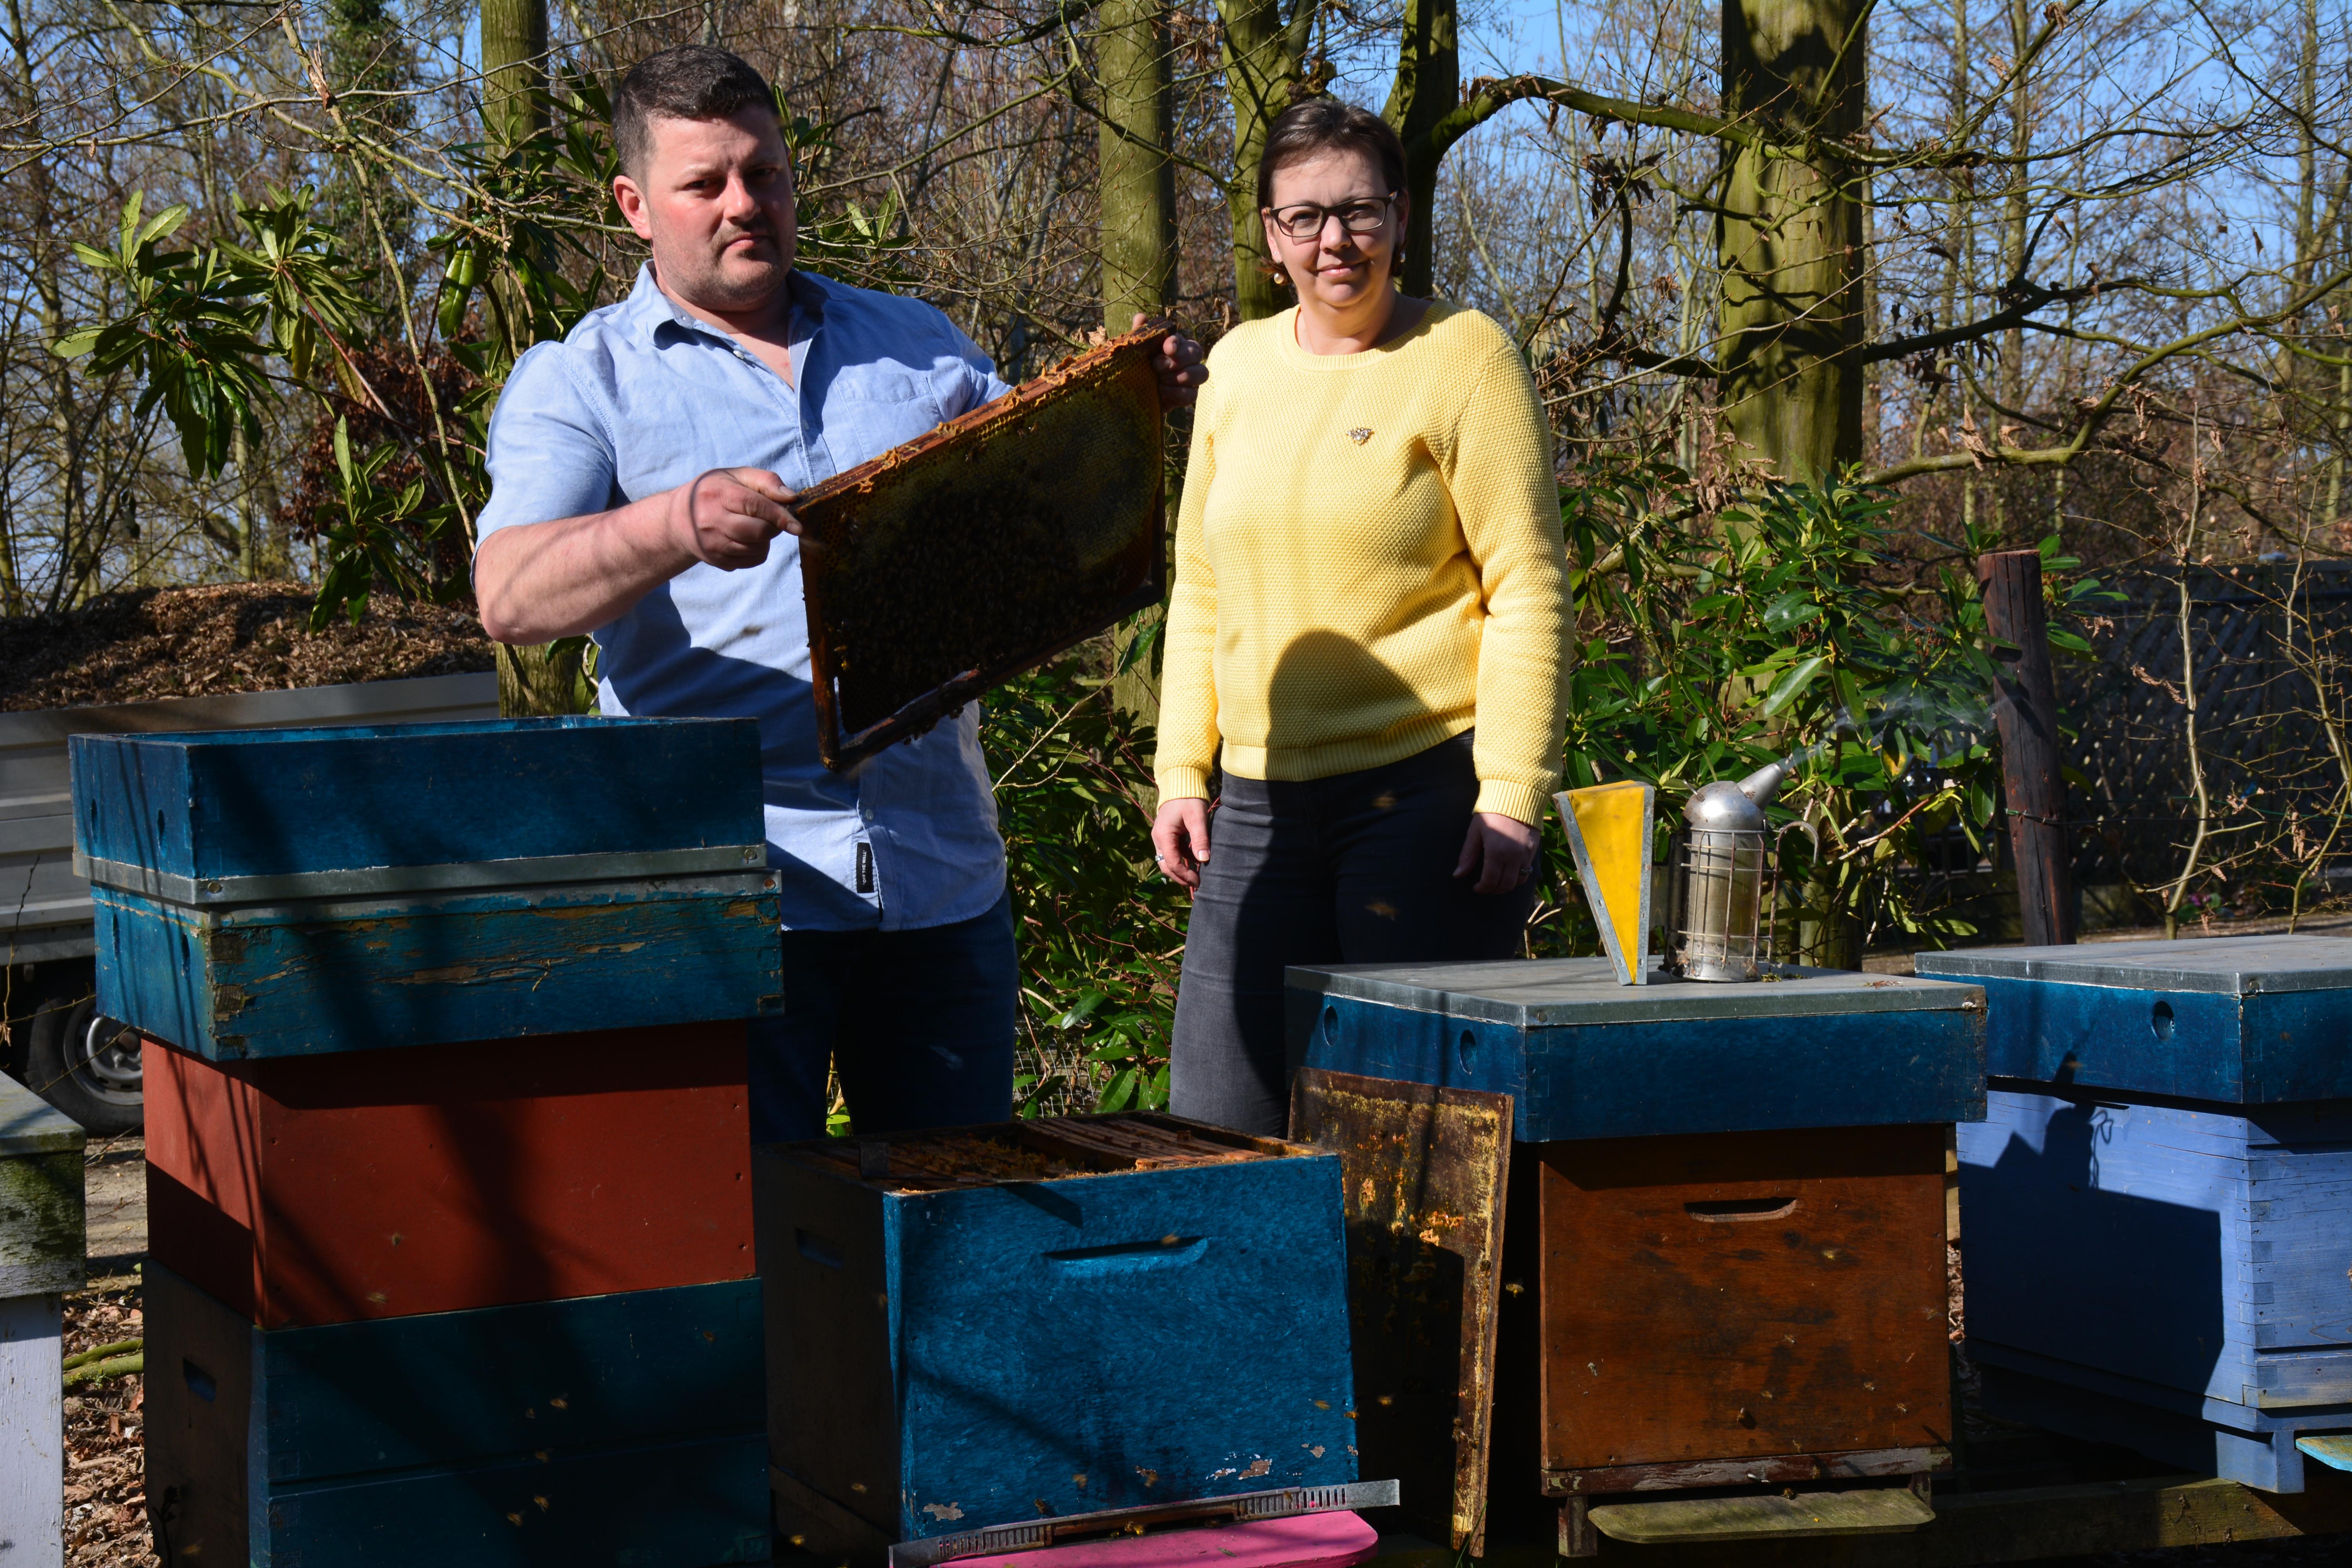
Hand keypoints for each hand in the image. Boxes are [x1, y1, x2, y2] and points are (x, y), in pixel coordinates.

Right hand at [669, 467, 799, 569]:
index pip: (754, 506)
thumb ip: (765, 481)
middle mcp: (712, 521)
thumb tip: (791, 497)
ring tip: (753, 526)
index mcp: (718, 494)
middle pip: (758, 532)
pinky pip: (751, 561)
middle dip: (773, 527)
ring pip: (757, 549)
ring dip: (765, 539)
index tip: (797, 526)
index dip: (779, 516)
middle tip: (769, 518)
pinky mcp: (716, 560)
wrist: (678, 519)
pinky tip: (746, 539)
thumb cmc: (714, 492)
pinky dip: (757, 551)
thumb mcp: (735, 476)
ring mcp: (712, 544)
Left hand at [1133, 313, 1207, 406]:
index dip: (1176, 342)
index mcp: (1174, 345)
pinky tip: (1162, 391)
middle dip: (1178, 360)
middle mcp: (1186, 359)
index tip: (1166, 348)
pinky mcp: (1187, 397)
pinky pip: (1192, 394)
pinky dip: (1177, 393)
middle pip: (1197, 352)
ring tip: (1160, 380)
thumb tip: (1141, 318)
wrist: (1133, 394)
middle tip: (1157, 366)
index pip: (1182, 339)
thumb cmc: (1136, 368)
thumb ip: (1139, 335)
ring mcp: (1190, 379)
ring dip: (1181, 376)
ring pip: (1202, 373)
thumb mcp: (1134, 351)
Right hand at [1151, 797, 1211, 890]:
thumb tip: (1204, 859)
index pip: (1171, 862)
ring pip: (1167, 860)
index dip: (1184, 875)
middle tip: (1196, 884)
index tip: (1198, 881)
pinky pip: (1171, 852)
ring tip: (1196, 876)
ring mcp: (1160, 837)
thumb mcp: (1197, 818)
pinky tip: (1194, 862)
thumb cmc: (1189, 798)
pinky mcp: (1166, 835)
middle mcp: (1158, 838)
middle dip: (1180, 877)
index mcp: (1163, 835)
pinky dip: (1181, 860)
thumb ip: (1200, 838)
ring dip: (1180, 870)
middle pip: (1165, 866)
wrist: (1180, 782)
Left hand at [1455, 812, 1539, 895]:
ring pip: (1519, 881)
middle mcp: (1513, 856)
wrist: (1516, 795)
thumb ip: (1468, 855)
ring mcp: (1526, 854)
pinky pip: (1528, 871)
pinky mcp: (1533, 850)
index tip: (1476, 887)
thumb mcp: (1475, 831)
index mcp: (1496, 852)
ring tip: (1497, 881)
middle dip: (1494, 890)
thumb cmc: (1491, 812)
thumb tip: (1458, 875)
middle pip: (1506, 885)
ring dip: (1507, 885)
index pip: (1490, 881)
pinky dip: (1519, 876)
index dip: (1482, 888)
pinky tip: (1509, 872)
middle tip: (1485, 887)